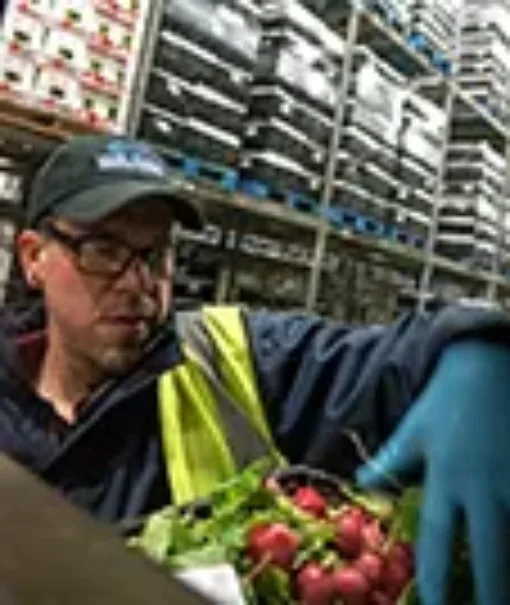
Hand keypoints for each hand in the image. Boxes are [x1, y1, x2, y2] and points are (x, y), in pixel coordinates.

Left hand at [356, 340, 509, 604]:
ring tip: (504, 590)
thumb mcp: (413, 430)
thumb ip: (390, 462)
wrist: (486, 362)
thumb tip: (363, 486)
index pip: (436, 538)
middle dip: (492, 591)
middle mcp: (483, 485)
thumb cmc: (445, 399)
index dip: (434, 579)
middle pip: (490, 552)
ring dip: (509, 565)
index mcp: (446, 477)